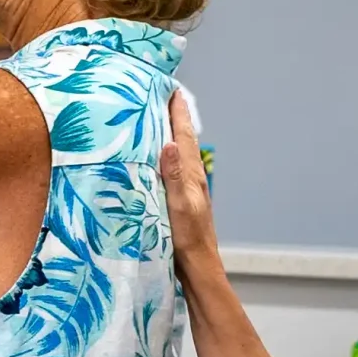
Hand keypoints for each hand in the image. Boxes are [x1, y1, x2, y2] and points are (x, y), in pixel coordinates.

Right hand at [160, 90, 218, 270]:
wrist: (197, 267)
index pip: (185, 136)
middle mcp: (192, 178)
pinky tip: (160, 159)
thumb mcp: (178, 206)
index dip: (178, 112)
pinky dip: (167, 155)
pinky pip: (174, 169)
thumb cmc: (188, 239)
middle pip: (183, 140)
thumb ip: (173, 175)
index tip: (170, 89)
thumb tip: (171, 143)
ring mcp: (188, 189)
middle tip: (163, 96)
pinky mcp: (181, 200)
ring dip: (171, 135)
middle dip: (174, 117)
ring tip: (160, 119)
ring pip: (180, 154)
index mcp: (191, 175)